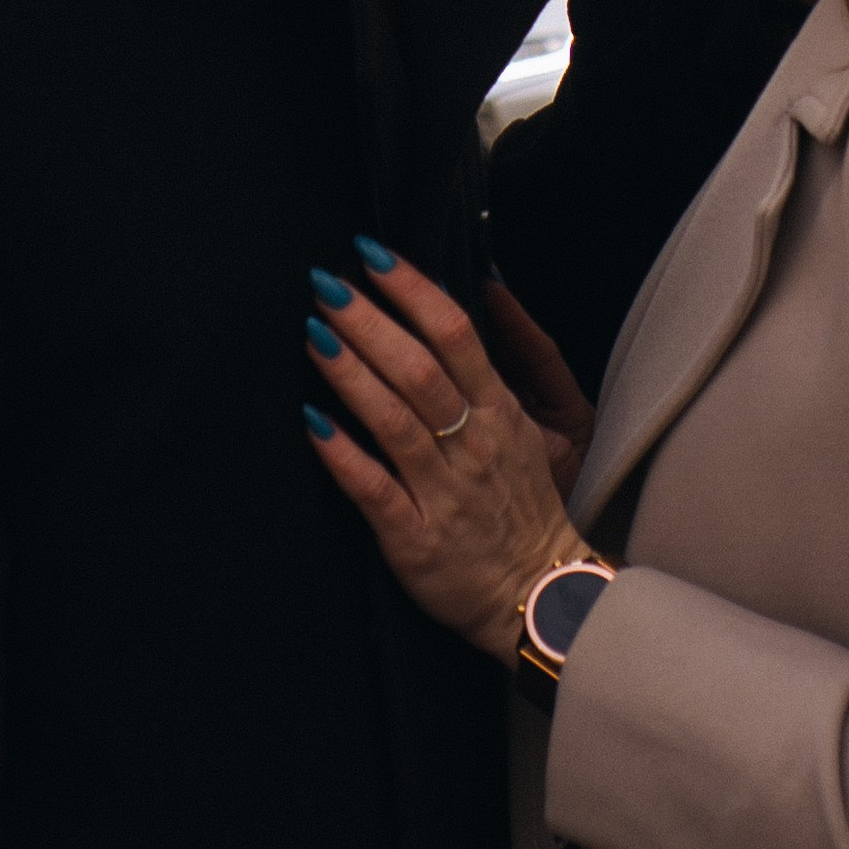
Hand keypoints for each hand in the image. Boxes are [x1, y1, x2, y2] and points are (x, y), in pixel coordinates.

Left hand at [304, 245, 582, 661]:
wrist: (536, 593)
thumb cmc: (519, 504)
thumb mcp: (523, 431)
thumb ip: (488, 373)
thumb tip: (465, 301)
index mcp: (498, 412)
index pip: (456, 334)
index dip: (412, 290)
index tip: (373, 255)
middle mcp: (473, 445)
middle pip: (420, 369)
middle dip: (370, 321)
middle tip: (327, 284)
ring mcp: (443, 491)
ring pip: (395, 420)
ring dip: (351, 373)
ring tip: (313, 334)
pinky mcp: (415, 537)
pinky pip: (374, 489)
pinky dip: (343, 454)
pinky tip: (311, 422)